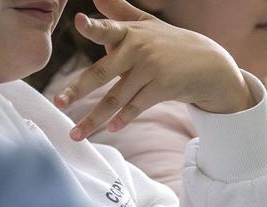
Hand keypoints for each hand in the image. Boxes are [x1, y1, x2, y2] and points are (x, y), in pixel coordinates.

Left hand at [52, 0, 253, 141]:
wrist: (208, 63)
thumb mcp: (146, 24)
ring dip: (95, 118)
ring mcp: (150, 70)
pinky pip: (136, 107)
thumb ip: (119, 12)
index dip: (93, 26)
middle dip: (77, 89)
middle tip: (58, 102)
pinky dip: (123, 119)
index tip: (80, 22)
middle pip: (101, 72)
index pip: (107, 29)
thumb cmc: (170, 42)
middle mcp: (138, 50)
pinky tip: (111, 129)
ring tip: (76, 134)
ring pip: (116, 98)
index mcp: (130, 33)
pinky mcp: (161, 88)